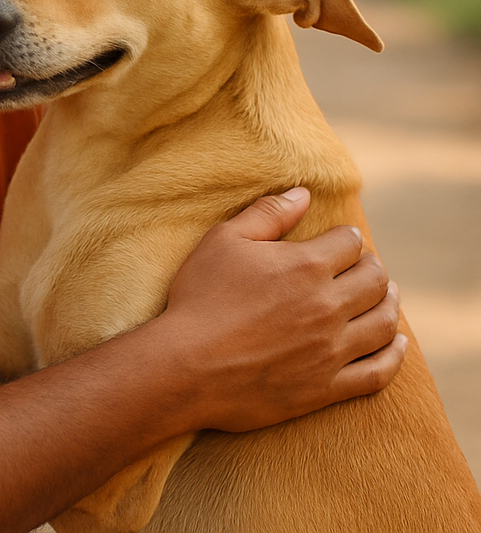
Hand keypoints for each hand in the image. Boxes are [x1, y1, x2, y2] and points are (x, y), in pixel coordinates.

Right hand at [163, 187, 405, 432]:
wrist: (185, 365)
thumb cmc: (200, 297)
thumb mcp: (224, 240)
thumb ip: (268, 213)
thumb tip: (304, 194)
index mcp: (305, 266)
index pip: (349, 243)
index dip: (346, 238)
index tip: (339, 240)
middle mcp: (327, 306)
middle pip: (375, 280)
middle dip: (372, 268)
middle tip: (363, 266)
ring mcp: (331, 349)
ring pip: (383, 324)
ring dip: (389, 305)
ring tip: (385, 297)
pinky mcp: (326, 387)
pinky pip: (377, 373)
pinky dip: (394, 356)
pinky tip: (396, 345)